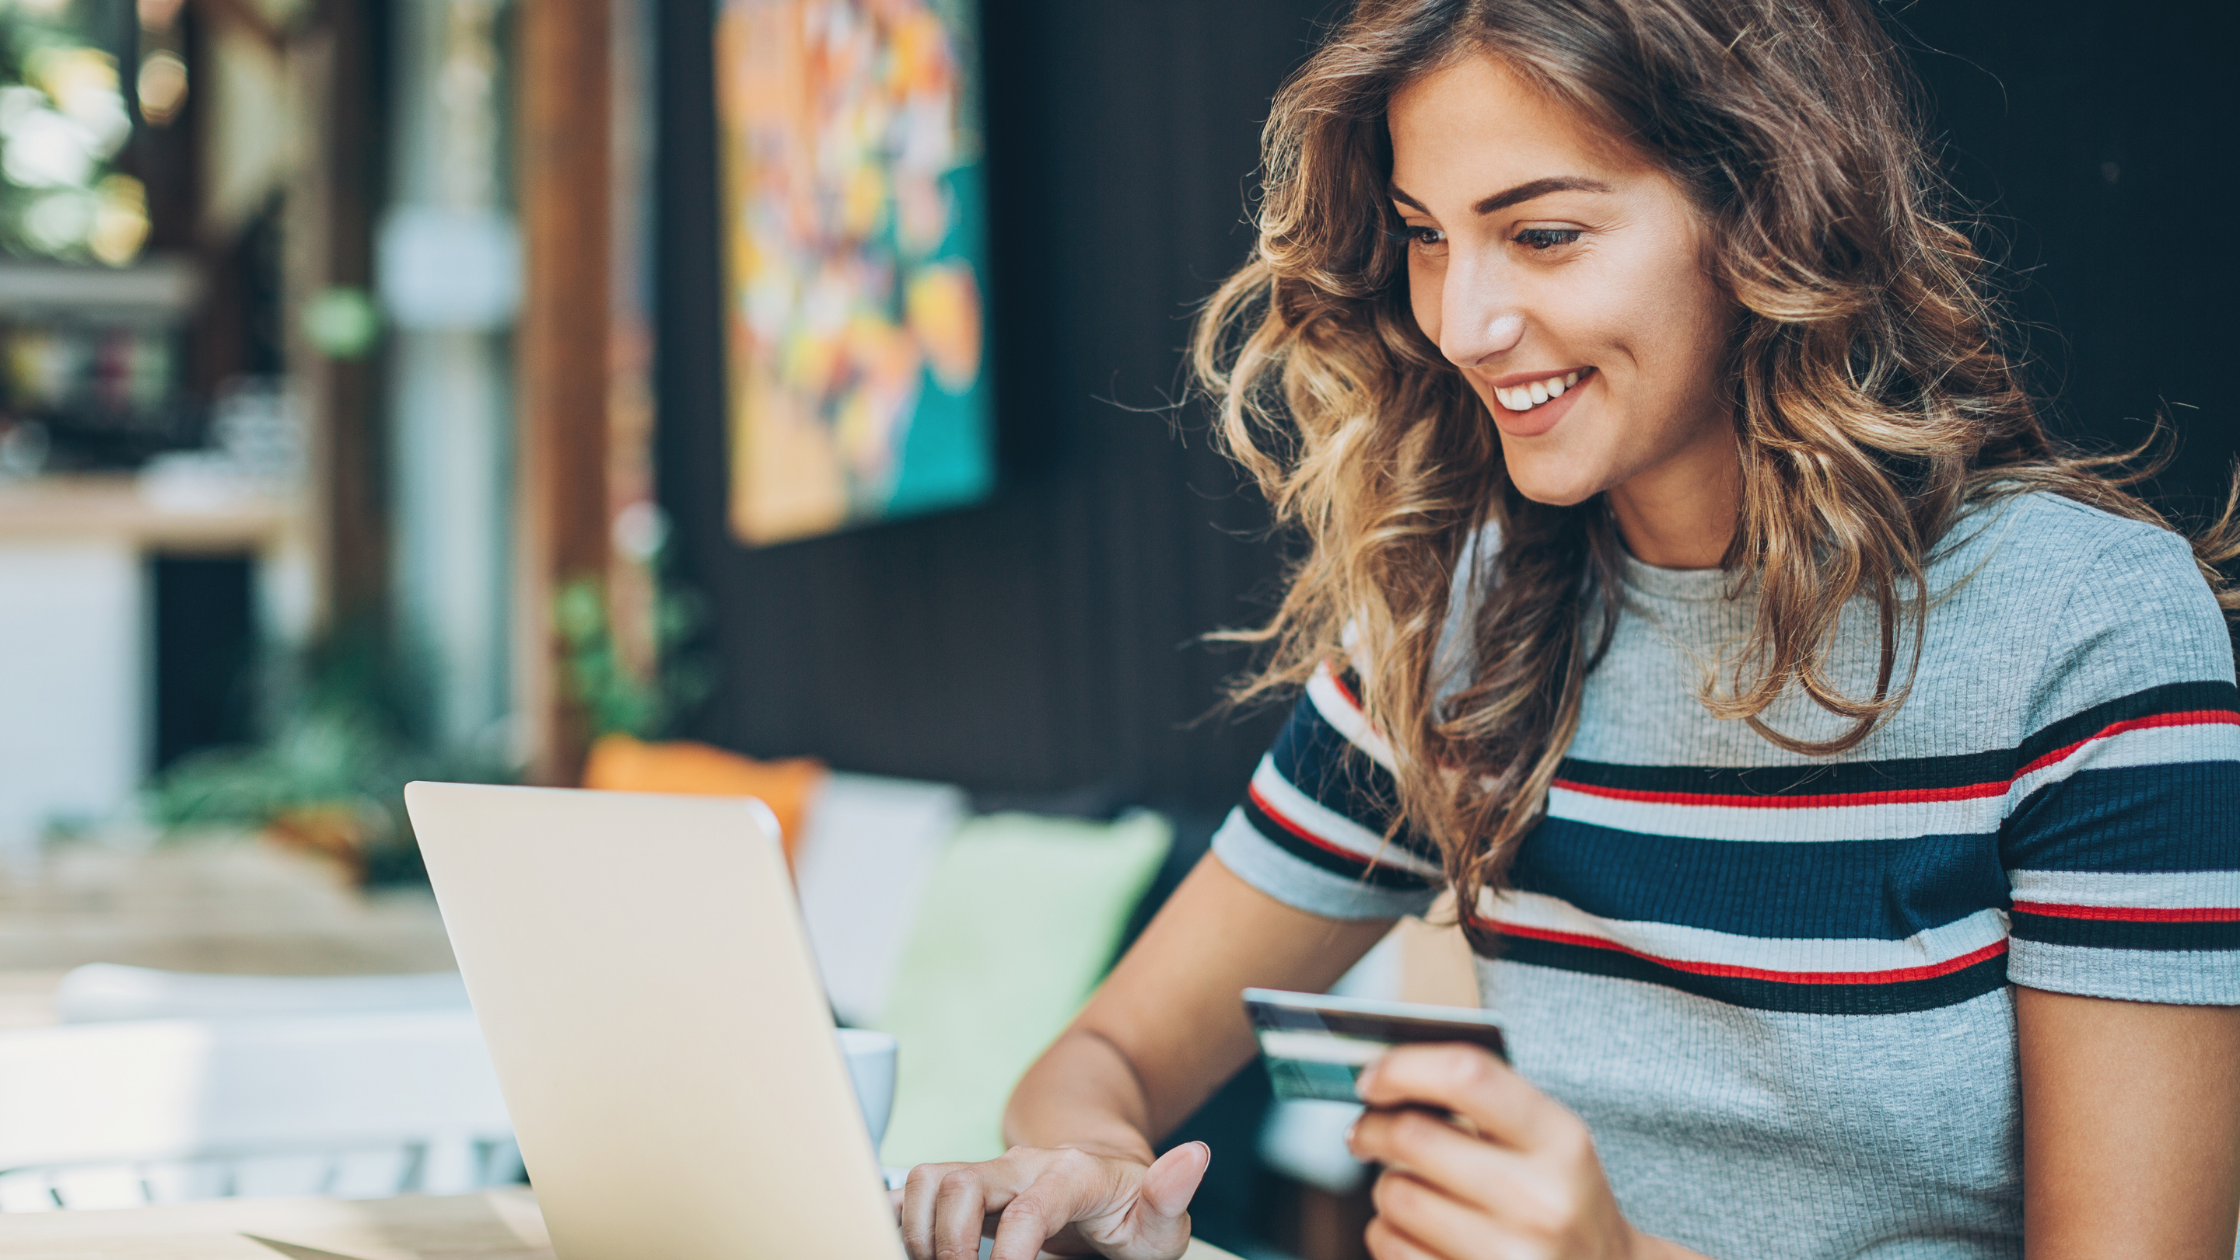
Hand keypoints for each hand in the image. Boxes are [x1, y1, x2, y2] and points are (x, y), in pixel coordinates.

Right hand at [894, 1141, 1210, 1259]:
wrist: (1102, 1174)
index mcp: (1073, 1175)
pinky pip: (914, 1186)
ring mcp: (989, 1171)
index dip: (1012, 1252)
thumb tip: (1196, 1155)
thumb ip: (1170, 1196)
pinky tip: (911, 1249)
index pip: (1030, 1207)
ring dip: (920, 1231)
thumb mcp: (1160, 1220)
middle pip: (960, 1182)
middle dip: (948, 1243)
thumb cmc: (1129, 1209)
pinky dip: (901, 1219)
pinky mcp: (963, 1183)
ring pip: (928, 1178)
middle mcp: (1022, 1165)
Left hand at [1346, 1044, 1675, 1259]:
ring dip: (1386, 1188)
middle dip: (1374, 1129)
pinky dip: (1388, 1234)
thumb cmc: (1559, 1198)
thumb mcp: (1549, 1141)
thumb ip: (1482, 1099)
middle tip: (1366, 1131)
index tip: (1372, 1077)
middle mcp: (1541, 1200)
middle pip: (1413, 1137)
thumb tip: (1385, 1073)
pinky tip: (1416, 1232)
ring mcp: (1510, 1256)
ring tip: (1409, 1188)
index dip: (1405, 1067)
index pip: (1468, 1076)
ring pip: (1394, 1197)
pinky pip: (1390, 1247)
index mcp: (1561, 1142)